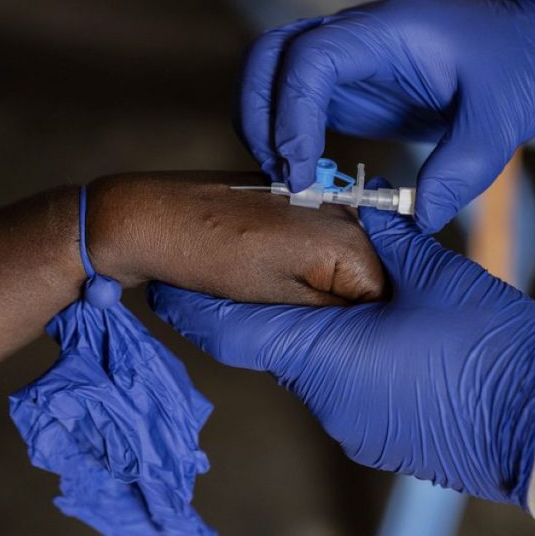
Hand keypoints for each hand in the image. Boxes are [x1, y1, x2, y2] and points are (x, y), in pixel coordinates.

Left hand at [85, 172, 383, 305]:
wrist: (153, 215)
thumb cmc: (209, 256)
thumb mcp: (279, 301)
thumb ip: (331, 313)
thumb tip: (360, 326)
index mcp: (346, 239)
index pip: (382, 298)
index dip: (355, 325)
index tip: (325, 336)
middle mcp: (342, 212)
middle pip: (363, 278)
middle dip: (340, 305)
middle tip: (299, 322)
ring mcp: (320, 201)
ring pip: (340, 263)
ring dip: (320, 286)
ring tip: (275, 291)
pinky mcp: (297, 199)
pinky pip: (318, 244)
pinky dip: (302, 265)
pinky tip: (268, 272)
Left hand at [149, 178, 534, 506]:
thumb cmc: (488, 348)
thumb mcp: (434, 273)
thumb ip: (384, 235)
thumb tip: (359, 207)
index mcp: (322, 354)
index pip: (229, 330)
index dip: (193, 303)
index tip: (169, 279)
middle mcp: (323, 400)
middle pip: (272, 343)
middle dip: (272, 302)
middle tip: (279, 259)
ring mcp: (351, 427)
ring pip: (312, 365)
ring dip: (319, 329)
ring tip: (354, 294)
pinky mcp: (378, 439)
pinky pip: (344, 390)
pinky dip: (347, 358)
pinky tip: (386, 337)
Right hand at [236, 0, 534, 231]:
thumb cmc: (523, 66)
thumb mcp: (502, 120)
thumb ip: (461, 170)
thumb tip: (417, 219)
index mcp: (389, 33)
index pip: (312, 58)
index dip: (293, 114)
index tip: (302, 172)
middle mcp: (357, 40)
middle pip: (270, 56)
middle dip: (258, 116)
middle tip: (281, 178)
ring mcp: (350, 63)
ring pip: (272, 76)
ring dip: (264, 126)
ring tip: (288, 181)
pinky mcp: (352, 89)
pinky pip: (297, 104)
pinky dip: (285, 137)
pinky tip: (305, 177)